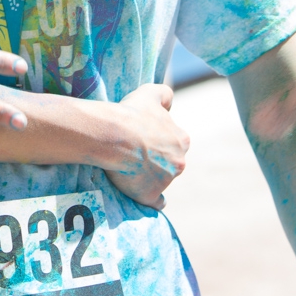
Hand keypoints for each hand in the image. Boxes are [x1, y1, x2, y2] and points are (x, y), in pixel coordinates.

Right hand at [94, 84, 188, 208]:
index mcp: (181, 140)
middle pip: (171, 162)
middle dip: (159, 159)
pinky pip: (156, 202)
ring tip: (131, 169)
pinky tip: (146, 197)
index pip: (176, 142)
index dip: (161, 140)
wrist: (114, 135)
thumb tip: (170, 103)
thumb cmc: (132, 114)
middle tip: (138, 153)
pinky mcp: (150, 195)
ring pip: (162, 180)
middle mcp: (179, 162)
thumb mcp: (150, 93)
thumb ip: (165, 94)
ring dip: (152, 176)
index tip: (146, 138)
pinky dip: (153, 201)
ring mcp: (165, 181)